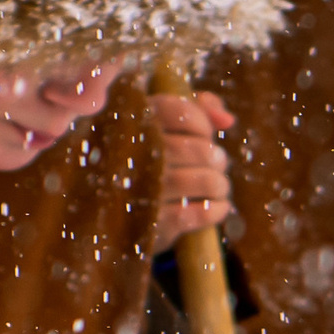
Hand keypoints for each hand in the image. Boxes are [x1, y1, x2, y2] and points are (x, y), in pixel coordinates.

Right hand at [148, 90, 233, 251]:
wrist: (106, 214)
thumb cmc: (146, 160)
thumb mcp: (164, 126)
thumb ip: (198, 109)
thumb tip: (227, 120)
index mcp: (132, 123)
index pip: (178, 111)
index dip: (202, 123)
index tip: (205, 135)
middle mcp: (132, 154)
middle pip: (197, 149)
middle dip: (217, 158)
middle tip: (218, 164)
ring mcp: (139, 190)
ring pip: (200, 181)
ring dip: (219, 184)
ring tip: (219, 187)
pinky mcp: (148, 223)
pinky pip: (193, 214)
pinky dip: (214, 210)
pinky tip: (219, 208)